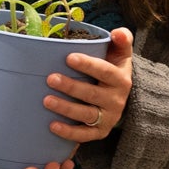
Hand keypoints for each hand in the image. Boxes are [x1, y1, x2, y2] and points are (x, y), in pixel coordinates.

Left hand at [44, 26, 133, 141]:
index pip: (105, 72)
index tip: (69, 57)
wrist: (119, 96)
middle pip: (93, 95)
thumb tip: (117, 32)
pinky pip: (84, 135)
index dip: (88, 65)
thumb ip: (122, 40)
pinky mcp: (100, 132)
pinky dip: (69, 132)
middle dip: (71, 87)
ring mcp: (108, 117)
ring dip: (66, 109)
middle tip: (50, 78)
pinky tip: (52, 125)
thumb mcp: (120, 54)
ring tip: (46, 100)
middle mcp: (116, 100)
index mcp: (120, 79)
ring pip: (87, 115)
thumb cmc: (112, 69)